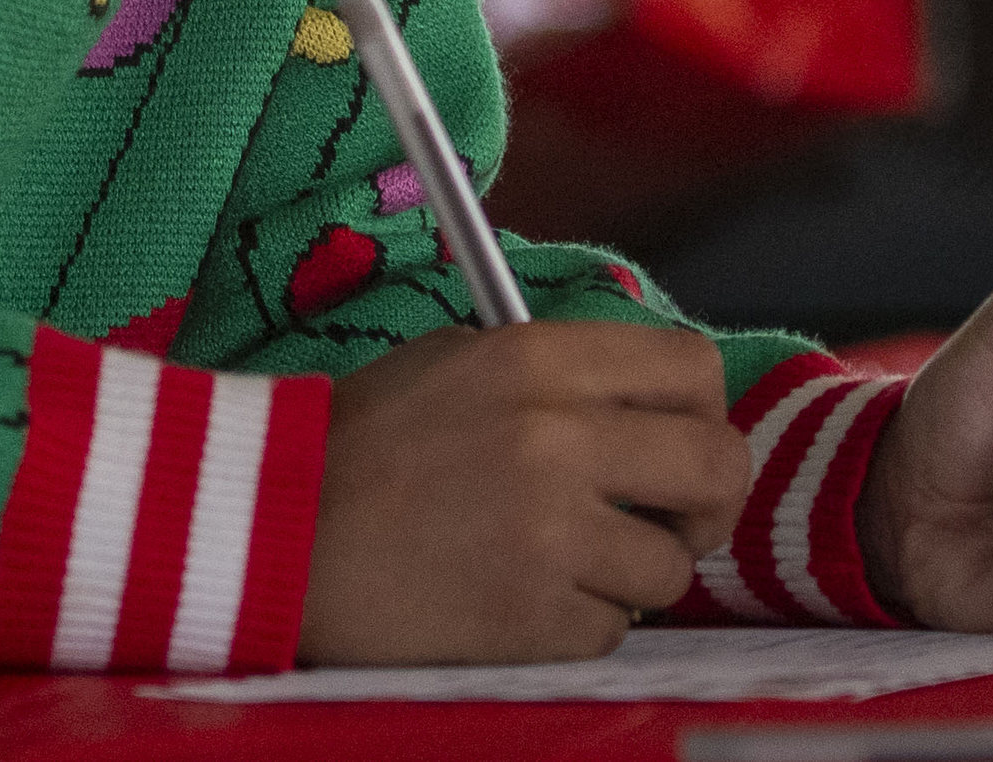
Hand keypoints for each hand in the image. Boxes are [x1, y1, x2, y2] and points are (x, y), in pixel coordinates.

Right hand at [298, 320, 751, 663]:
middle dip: (706, 503)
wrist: (273, 531)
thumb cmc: (362, 443)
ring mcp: (550, 533)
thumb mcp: (462, 360)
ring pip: (671, 568)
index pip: (694, 368)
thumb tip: (650, 405)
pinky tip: (521, 601)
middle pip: (720, 465)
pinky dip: (579, 626)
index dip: (705, 411)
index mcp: (541, 360)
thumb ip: (562, 375)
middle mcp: (559, 438)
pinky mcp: (532, 619)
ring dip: (632, 577)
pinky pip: (612, 632)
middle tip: (668, 521)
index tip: (682, 442)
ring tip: (565, 565)